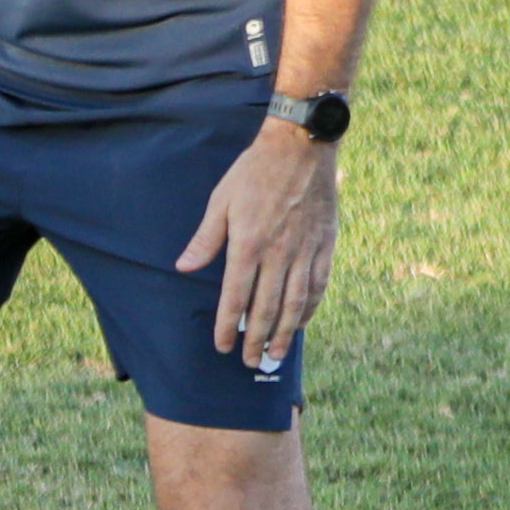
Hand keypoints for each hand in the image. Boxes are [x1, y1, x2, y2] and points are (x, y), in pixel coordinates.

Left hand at [177, 122, 340, 367]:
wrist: (300, 146)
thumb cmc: (253, 171)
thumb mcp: (220, 201)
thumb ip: (205, 239)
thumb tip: (184, 268)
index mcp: (248, 244)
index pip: (235, 297)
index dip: (227, 325)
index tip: (221, 346)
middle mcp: (278, 253)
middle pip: (266, 308)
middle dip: (256, 340)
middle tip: (249, 363)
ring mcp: (305, 250)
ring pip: (295, 303)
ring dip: (285, 333)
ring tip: (276, 356)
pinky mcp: (325, 244)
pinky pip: (318, 284)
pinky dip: (309, 308)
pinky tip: (301, 323)